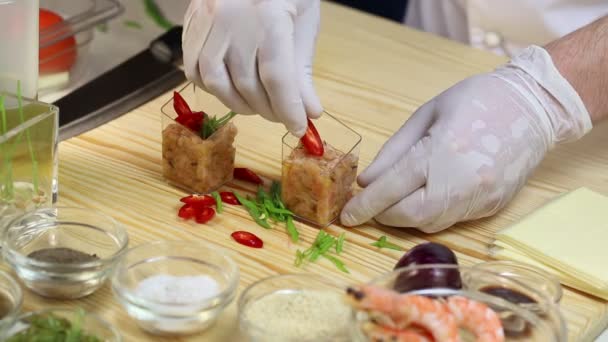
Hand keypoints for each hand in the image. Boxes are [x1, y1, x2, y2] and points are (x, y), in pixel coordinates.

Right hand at [182, 0, 322, 136]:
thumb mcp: (304, 23)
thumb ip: (302, 70)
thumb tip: (309, 112)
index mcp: (270, 15)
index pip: (277, 76)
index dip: (288, 108)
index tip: (299, 127)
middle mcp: (233, 18)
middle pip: (248, 84)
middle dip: (270, 110)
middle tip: (282, 115)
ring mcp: (207, 19)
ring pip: (217, 82)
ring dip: (240, 104)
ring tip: (258, 105)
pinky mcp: (191, 22)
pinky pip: (194, 68)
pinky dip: (213, 87)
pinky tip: (231, 88)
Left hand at [340, 46, 591, 232]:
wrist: (534, 105)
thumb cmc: (476, 100)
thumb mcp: (427, 114)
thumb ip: (394, 151)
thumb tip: (367, 181)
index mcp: (441, 151)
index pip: (391, 188)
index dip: (364, 205)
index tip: (346, 216)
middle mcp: (462, 181)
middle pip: (409, 215)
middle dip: (383, 214)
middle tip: (371, 204)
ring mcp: (480, 198)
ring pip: (430, 223)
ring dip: (406, 217)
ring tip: (396, 199)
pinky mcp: (493, 206)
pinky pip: (452, 220)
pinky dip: (431, 214)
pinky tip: (426, 197)